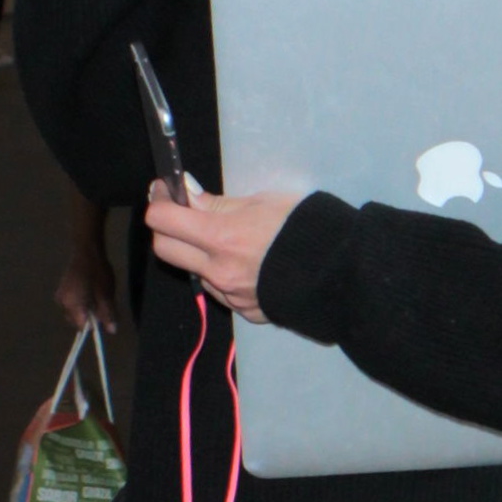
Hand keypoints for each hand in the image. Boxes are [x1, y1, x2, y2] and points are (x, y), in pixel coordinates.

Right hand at [56, 241, 118, 333]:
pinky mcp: (62, 291)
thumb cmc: (97, 271)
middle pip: (77, 321)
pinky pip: (72, 304)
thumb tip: (112, 330)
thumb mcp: (106, 294)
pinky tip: (90, 292)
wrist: (87, 250)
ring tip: (97, 296)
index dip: (94, 324)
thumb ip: (108, 313)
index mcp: (72, 305)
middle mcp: (62, 303)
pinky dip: (82, 303)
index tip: (104, 315)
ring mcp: (60, 296)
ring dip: (86, 310)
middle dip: (90, 317)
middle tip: (102, 304)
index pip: (82, 326)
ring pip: (75, 313)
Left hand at [145, 183, 299, 320]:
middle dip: (166, 229)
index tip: (167, 190)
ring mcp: (229, 296)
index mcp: (222, 238)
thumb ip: (218, 204)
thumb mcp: (262, 203)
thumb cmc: (306, 227)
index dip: (160, 200)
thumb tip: (186, 193)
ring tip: (226, 239)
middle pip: (164, 250)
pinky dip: (221, 273)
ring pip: (194, 271)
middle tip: (182, 213)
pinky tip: (246, 262)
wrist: (341, 274)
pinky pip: (219, 290)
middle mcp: (218, 271)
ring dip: (197, 253)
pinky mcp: (244, 311)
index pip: (163, 220)